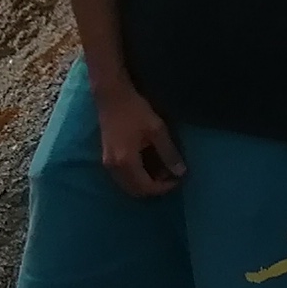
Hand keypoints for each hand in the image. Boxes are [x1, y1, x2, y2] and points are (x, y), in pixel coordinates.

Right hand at [96, 81, 185, 197]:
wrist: (111, 96)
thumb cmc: (135, 110)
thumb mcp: (157, 130)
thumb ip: (168, 153)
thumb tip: (180, 172)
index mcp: (126, 162)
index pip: (146, 187)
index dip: (164, 188)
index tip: (178, 179)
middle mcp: (114, 168)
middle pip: (135, 191)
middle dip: (154, 188)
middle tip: (170, 177)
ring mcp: (107, 163)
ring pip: (127, 186)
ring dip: (144, 184)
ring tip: (161, 171)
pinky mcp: (106, 158)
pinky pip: (122, 178)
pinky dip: (136, 177)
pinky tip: (147, 165)